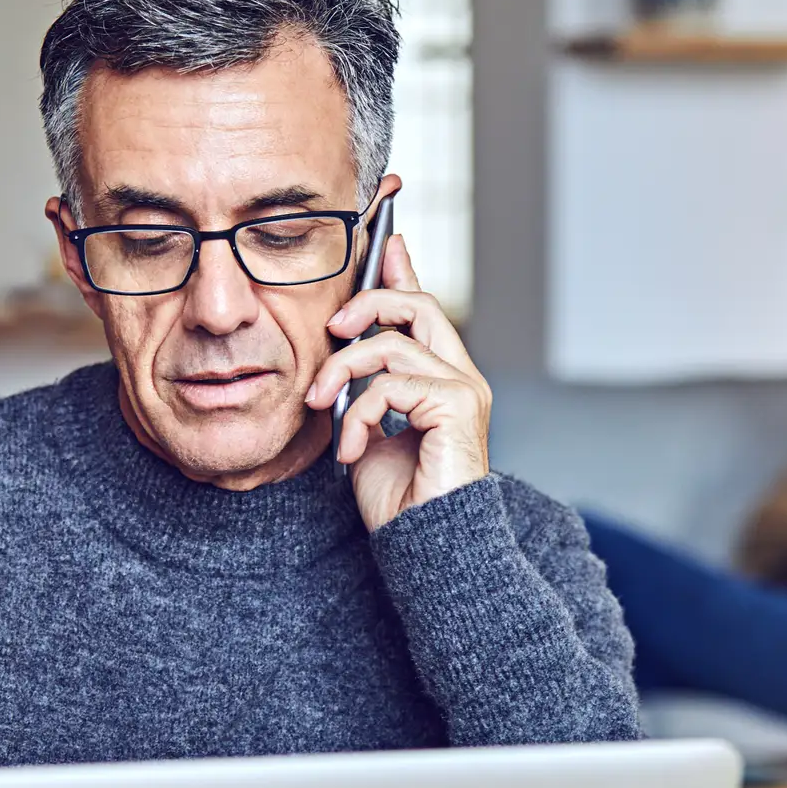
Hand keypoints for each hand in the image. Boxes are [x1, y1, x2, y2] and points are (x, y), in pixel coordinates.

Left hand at [306, 227, 490, 529]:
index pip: (423, 309)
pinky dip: (359, 414)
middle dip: (369, 301)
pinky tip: (350, 451)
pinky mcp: (459, 407)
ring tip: (322, 405)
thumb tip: (340, 352)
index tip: (384, 239)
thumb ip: (361, 389)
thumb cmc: (398, 499)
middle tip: (332, 328)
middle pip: (418, 304)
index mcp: (441, 378)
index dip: (402, 270)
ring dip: (343, 371)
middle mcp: (461, 377)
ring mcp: (464, 390)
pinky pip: (392, 384)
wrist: (424, 548)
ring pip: (394, 341)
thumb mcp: (366, 429)